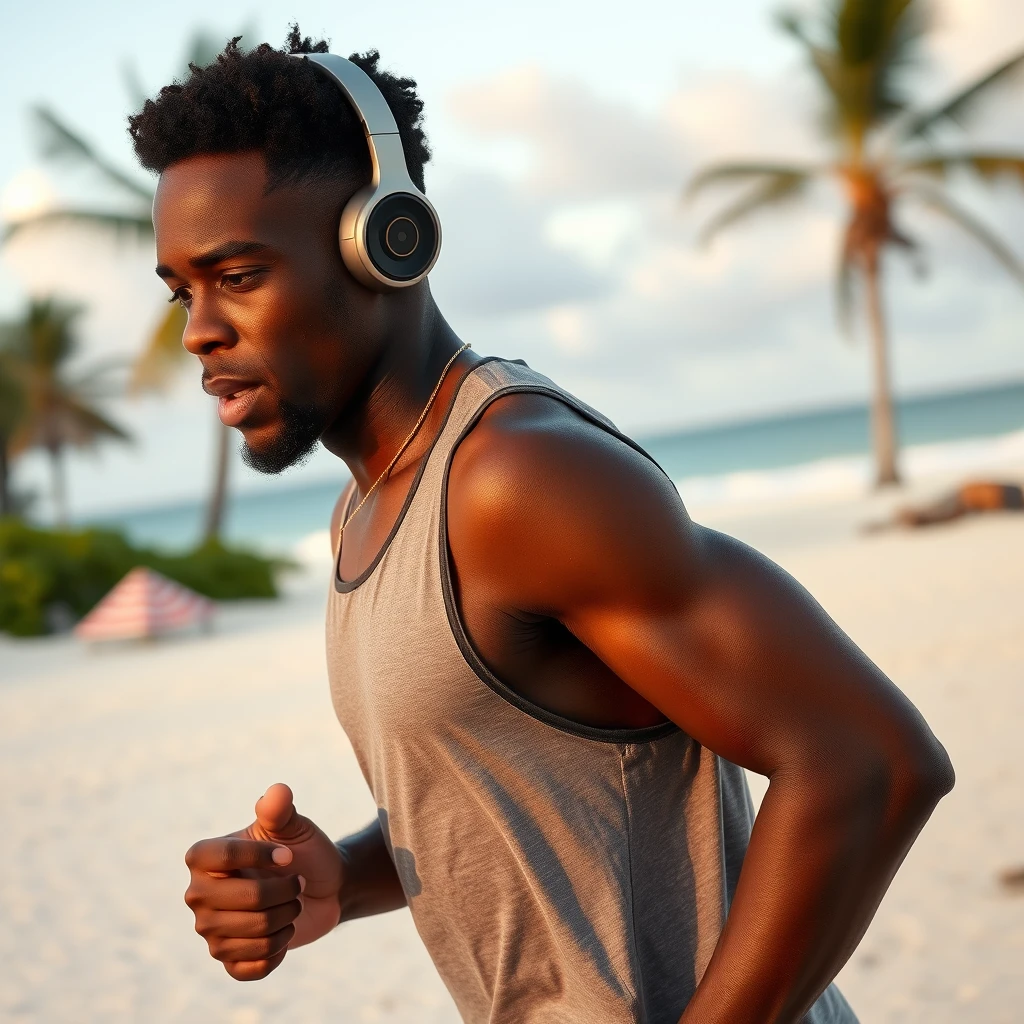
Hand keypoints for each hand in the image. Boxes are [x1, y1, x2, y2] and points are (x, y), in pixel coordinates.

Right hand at [184, 783, 344, 979]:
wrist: (323, 888)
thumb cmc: (302, 851)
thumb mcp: (294, 826)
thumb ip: (280, 809)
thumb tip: (276, 793)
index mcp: (205, 858)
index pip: (220, 859)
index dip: (260, 857)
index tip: (287, 856)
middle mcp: (199, 895)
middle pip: (245, 900)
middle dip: (284, 892)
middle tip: (297, 884)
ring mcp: (210, 930)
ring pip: (253, 933)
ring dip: (286, 919)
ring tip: (292, 906)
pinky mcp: (228, 960)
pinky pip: (250, 966)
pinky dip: (277, 951)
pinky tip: (284, 934)